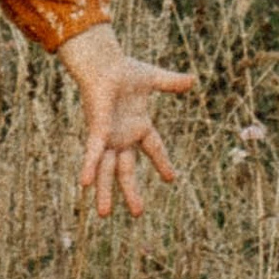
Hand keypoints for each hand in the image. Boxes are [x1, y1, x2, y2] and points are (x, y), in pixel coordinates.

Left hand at [59, 27, 197, 219]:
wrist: (104, 63)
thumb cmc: (124, 70)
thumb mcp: (153, 79)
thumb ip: (171, 83)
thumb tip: (193, 80)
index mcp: (138, 125)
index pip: (154, 148)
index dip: (162, 162)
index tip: (171, 178)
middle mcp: (122, 136)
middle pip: (127, 169)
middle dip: (131, 191)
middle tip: (138, 213)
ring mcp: (109, 136)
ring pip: (107, 170)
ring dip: (106, 192)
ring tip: (105, 215)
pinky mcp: (97, 131)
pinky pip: (93, 153)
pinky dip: (90, 167)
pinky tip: (84, 184)